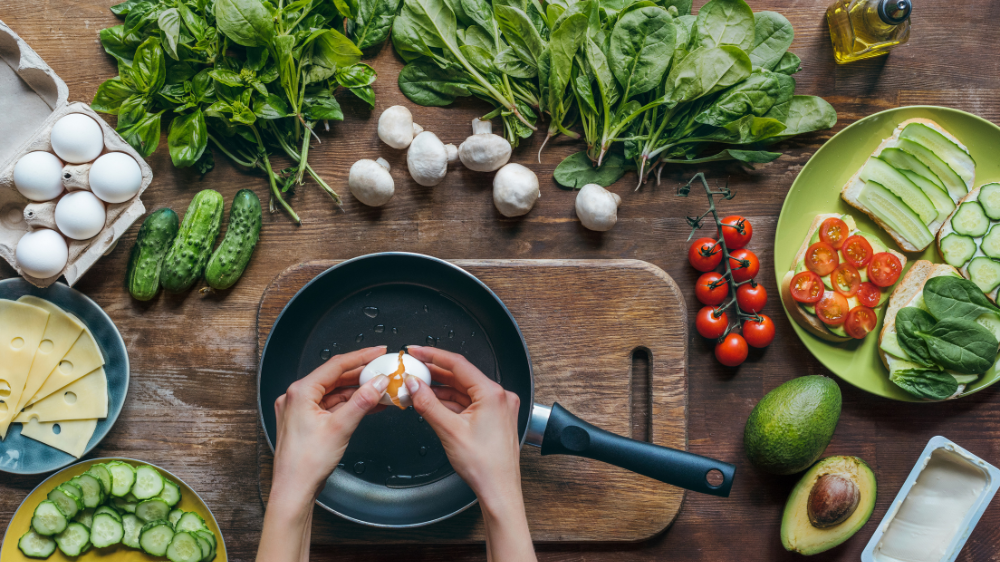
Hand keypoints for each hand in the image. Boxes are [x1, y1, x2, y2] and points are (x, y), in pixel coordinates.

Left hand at [271, 346, 388, 501]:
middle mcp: (297, 397)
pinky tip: (368, 404)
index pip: (336, 365)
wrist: (294, 490)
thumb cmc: (305, 463)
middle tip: (383, 370)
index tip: (378, 352)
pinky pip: (332, 406)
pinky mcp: (306, 422)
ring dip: (358, 391)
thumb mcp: (340, 427)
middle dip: (361, 375)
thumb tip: (377, 383)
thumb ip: (362, 401)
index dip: (361, 357)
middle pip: (335, 378)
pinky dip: (350, 405)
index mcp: (300, 392)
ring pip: (335, 393)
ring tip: (381, 389)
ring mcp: (301, 410)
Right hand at [405, 346, 535, 560]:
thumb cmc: (484, 466)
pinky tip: (433, 401)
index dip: (433, 355)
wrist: (499, 490)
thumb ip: (428, 403)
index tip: (416, 351)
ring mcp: (498, 407)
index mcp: (493, 393)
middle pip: (461, 376)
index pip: (458, 364)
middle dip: (435, 372)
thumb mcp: (449, 430)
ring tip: (417, 386)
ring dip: (441, 388)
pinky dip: (450, 401)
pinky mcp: (494, 418)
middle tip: (412, 366)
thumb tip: (414, 385)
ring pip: (464, 389)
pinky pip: (468, 402)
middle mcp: (499, 396)